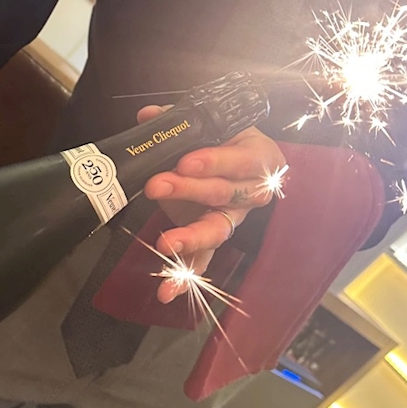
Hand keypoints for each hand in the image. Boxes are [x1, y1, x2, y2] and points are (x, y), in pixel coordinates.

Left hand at [137, 105, 285, 302]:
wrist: (235, 163)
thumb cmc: (224, 142)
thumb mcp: (210, 127)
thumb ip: (179, 120)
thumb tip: (149, 116)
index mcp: (257, 157)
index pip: (240, 160)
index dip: (214, 161)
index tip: (184, 161)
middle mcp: (251, 191)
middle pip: (222, 194)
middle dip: (188, 190)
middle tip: (156, 186)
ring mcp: (232, 219)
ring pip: (216, 231)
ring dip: (189, 238)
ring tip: (165, 244)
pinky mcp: (213, 241)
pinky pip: (202, 261)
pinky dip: (184, 278)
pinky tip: (167, 292)